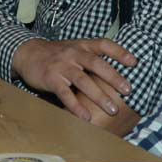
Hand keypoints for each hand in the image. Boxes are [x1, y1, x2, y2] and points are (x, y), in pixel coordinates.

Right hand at [11, 37, 136, 120]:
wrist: (28, 53)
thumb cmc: (57, 54)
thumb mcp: (74, 49)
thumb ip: (92, 57)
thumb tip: (117, 73)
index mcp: (82, 46)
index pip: (103, 44)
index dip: (119, 52)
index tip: (134, 63)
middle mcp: (73, 54)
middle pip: (96, 64)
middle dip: (114, 77)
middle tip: (128, 90)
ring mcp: (62, 66)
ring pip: (83, 80)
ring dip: (99, 96)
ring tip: (112, 109)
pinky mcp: (51, 78)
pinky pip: (65, 93)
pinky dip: (76, 106)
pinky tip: (85, 117)